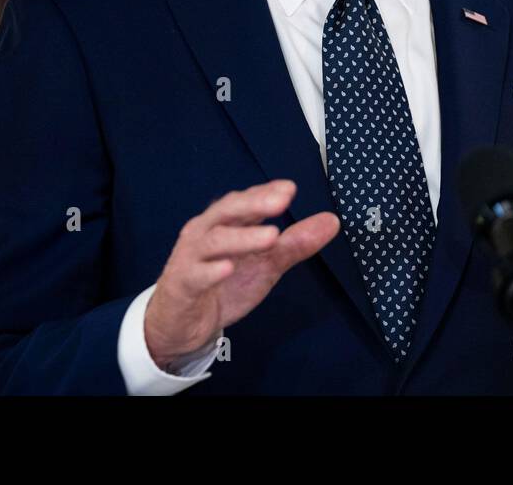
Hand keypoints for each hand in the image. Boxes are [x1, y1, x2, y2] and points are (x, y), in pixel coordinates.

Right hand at [144, 179, 339, 368]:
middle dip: (254, 204)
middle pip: (228, 211)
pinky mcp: (182, 285)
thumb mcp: (265, 264)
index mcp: (226, 223)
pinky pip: (195, 275)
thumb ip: (295, 243)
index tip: (289, 188)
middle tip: (281, 200)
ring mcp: (191, 257)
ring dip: (243, 238)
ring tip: (271, 236)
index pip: (245, 201)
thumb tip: (331, 221)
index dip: (265, 192)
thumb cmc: (222, 285)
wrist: (180, 323)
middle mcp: (205, 233)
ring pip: (214, 241)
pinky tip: (226, 269)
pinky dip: (210, 271)